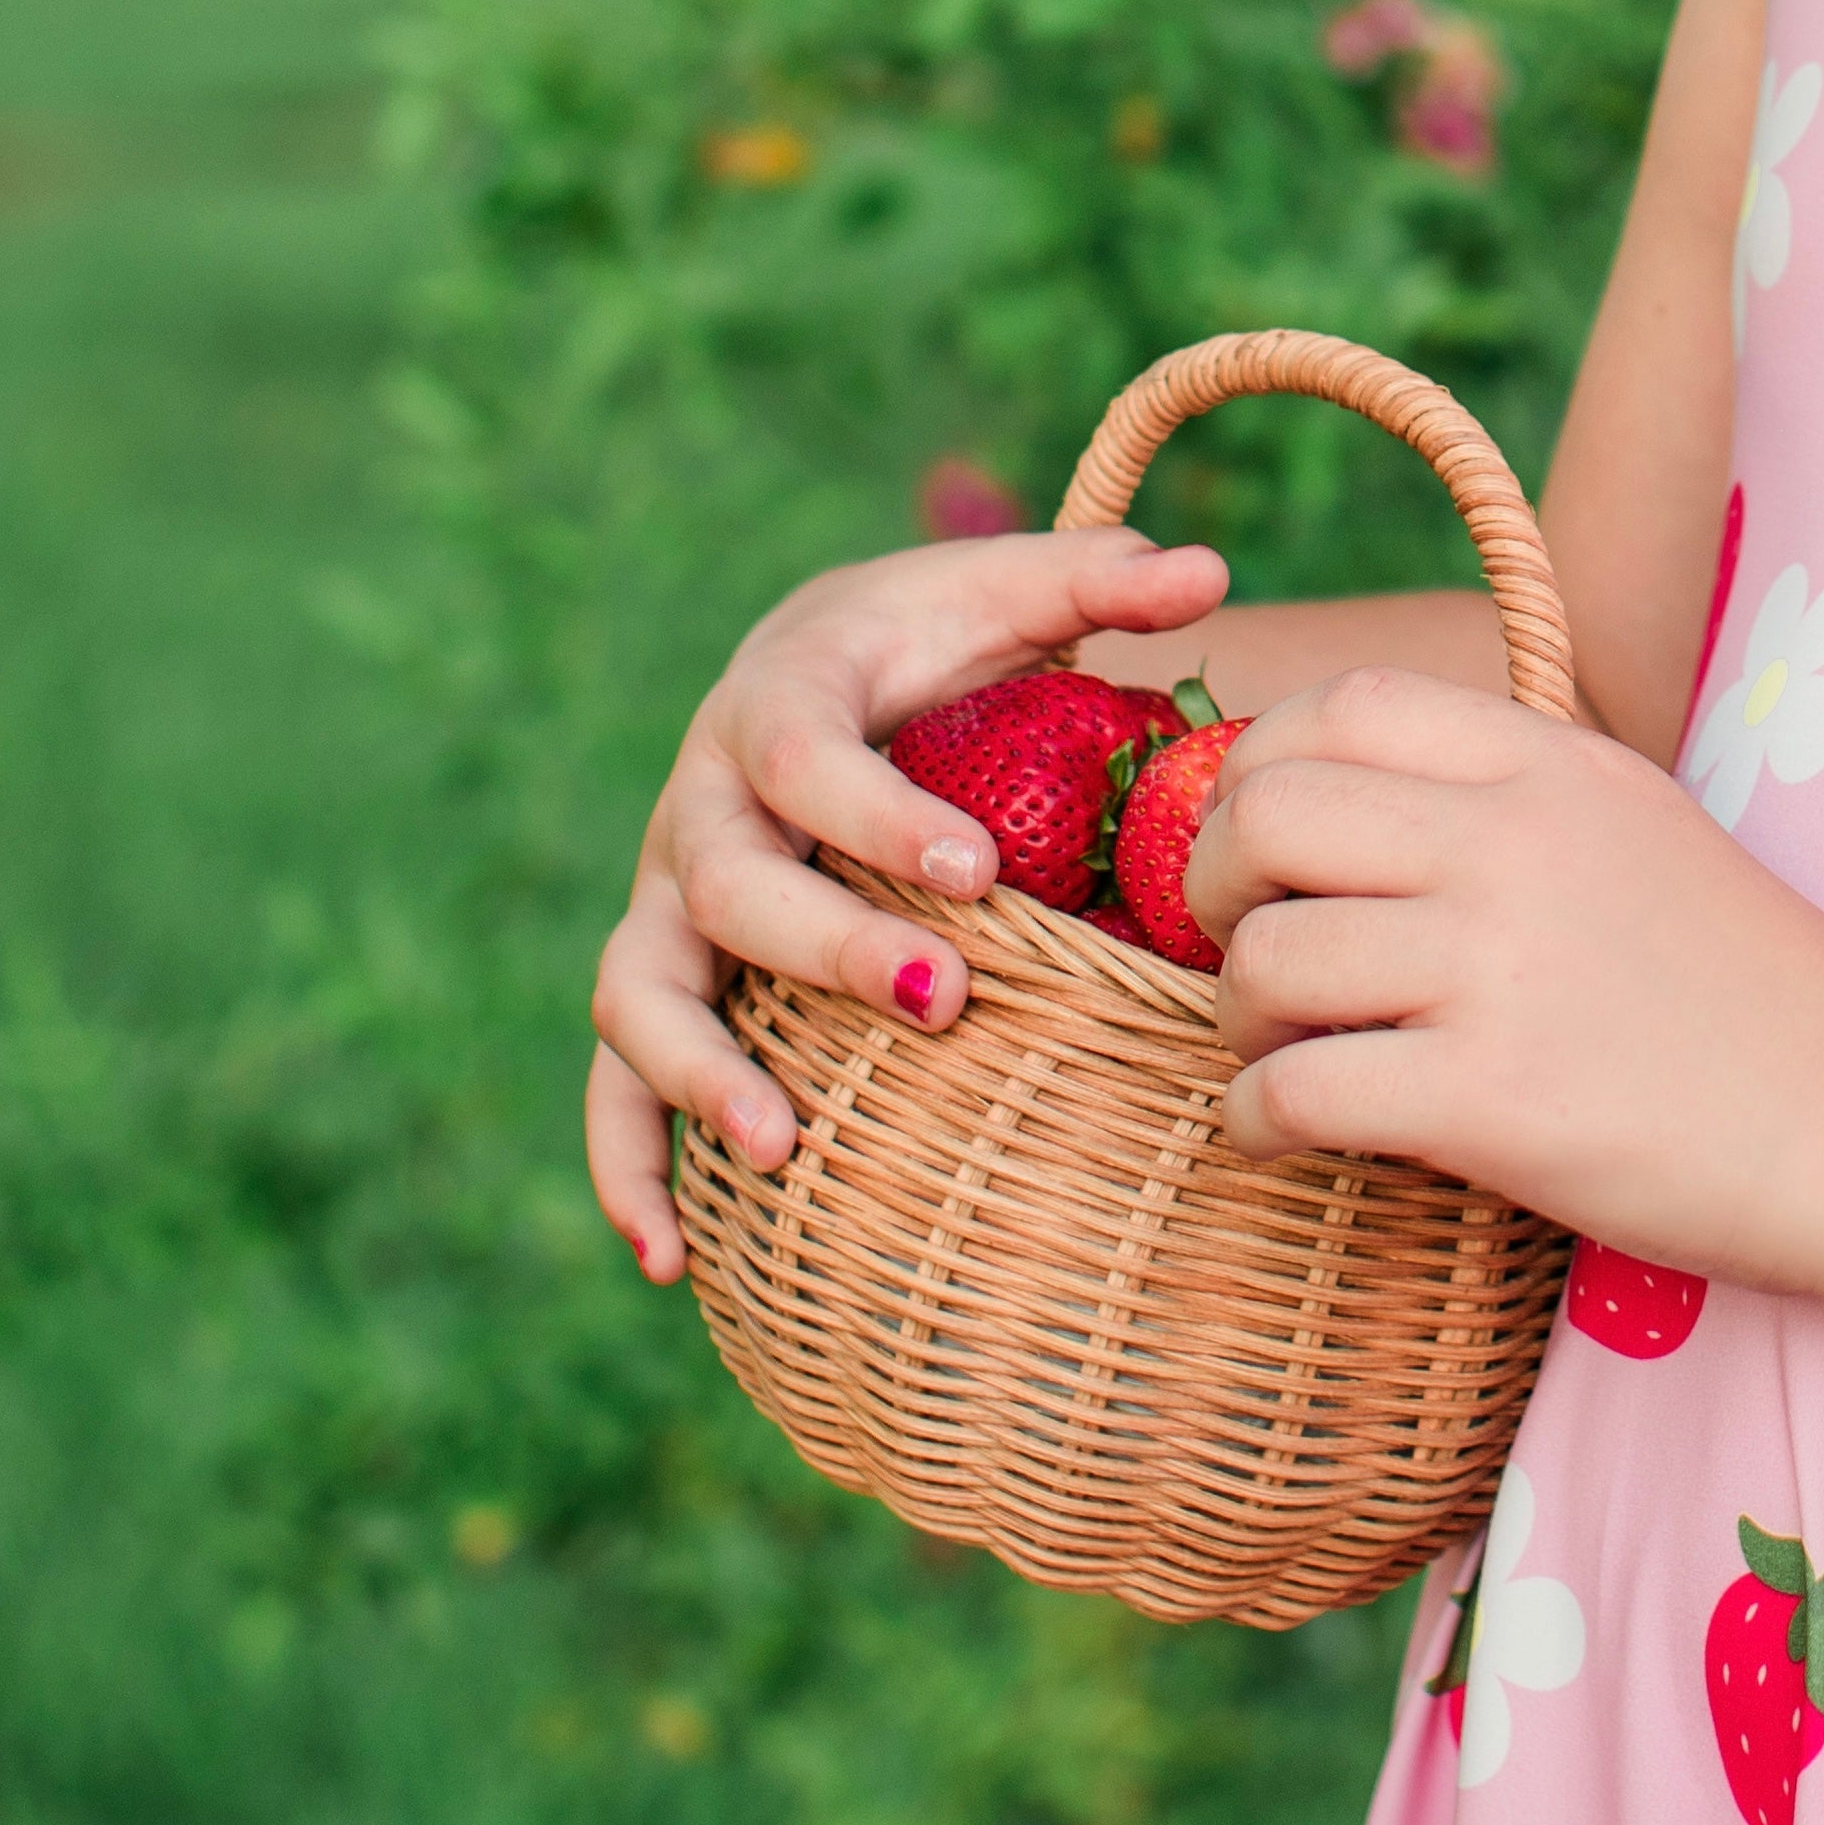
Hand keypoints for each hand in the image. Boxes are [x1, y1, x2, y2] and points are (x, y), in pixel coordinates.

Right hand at [584, 526, 1232, 1282]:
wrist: (823, 658)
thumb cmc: (937, 636)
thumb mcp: (1008, 589)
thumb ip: (1101, 577)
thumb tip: (1210, 566)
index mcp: (779, 700)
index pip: (806, 757)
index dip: (879, 816)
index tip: (978, 870)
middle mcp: (700, 802)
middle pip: (728, 882)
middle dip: (824, 948)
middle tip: (939, 1001)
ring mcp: (665, 898)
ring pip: (639, 990)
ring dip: (697, 1074)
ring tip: (779, 1152)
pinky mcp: (660, 974)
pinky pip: (613, 1077)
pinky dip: (626, 1165)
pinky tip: (670, 1258)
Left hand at [1195, 664, 1823, 1282]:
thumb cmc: (1746, 982)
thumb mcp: (1634, 824)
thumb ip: (1504, 792)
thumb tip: (1336, 800)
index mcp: (1553, 761)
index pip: (1343, 704)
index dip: (1260, 768)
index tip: (1267, 846)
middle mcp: (1517, 840)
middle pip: (1267, 810)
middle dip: (1213, 883)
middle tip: (1245, 944)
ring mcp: (1503, 967)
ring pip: (1264, 957)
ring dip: (1237, 1017)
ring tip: (1283, 1049)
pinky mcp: (1492, 1100)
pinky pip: (1292, 1091)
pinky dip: (1254, 1119)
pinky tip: (1287, 1132)